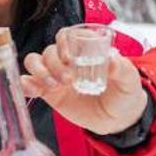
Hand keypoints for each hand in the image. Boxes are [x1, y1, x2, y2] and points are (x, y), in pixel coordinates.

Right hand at [18, 35, 148, 135]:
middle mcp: (67, 59)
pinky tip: (31, 90)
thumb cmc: (125, 92)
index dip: (63, 41)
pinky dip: (26, 85)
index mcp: (85, 49)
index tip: (68, 56)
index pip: (66, 35)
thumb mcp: (129, 80)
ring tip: (53, 86)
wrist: (118, 119)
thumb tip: (111, 58)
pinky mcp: (48, 92)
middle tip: (69, 80)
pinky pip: (30, 83)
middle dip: (54, 63)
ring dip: (39, 71)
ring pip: (35, 62)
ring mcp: (56, 75)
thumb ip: (121, 68)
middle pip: (50, 51)